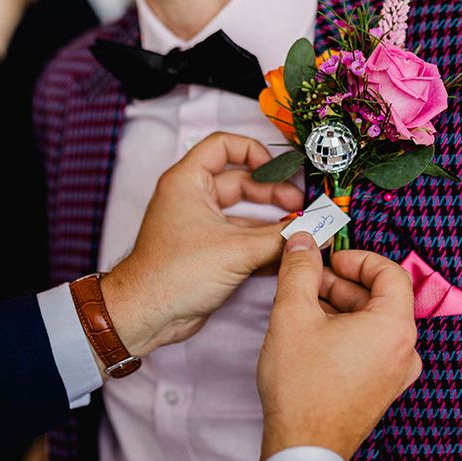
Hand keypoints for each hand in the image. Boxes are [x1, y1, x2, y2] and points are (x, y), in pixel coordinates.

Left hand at [100, 132, 303, 359]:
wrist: (147, 315)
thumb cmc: (175, 274)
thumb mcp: (236, 251)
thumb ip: (279, 238)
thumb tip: (314, 228)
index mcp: (189, 181)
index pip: (224, 145)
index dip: (255, 153)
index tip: (280, 171)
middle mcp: (194, 198)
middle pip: (242, 182)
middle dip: (274, 193)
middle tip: (302, 208)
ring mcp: (202, 226)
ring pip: (245, 214)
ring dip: (273, 223)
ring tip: (302, 231)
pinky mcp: (209, 251)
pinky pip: (242, 239)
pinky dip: (264, 244)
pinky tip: (288, 253)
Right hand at [258, 232, 421, 460]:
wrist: (303, 449)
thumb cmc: (302, 385)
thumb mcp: (293, 315)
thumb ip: (299, 270)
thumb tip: (303, 240)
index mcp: (395, 328)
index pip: (390, 273)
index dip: (357, 258)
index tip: (328, 259)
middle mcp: (405, 350)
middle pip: (380, 298)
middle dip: (342, 283)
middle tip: (306, 280)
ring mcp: (396, 373)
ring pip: (373, 322)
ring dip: (341, 306)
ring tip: (303, 306)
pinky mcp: (382, 389)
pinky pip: (371, 346)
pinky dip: (346, 330)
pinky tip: (314, 333)